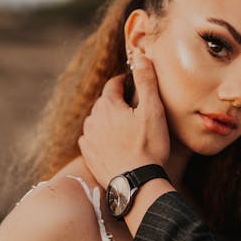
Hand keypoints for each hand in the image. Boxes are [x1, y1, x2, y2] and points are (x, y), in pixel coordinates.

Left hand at [79, 56, 170, 188]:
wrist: (136, 184)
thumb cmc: (148, 147)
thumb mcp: (153, 110)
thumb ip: (146, 81)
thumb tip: (139, 57)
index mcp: (107, 105)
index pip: (113, 85)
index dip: (124, 83)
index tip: (132, 84)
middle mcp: (92, 119)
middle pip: (105, 104)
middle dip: (117, 103)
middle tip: (134, 110)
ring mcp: (88, 139)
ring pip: (98, 122)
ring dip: (109, 121)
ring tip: (125, 130)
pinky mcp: (88, 155)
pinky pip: (93, 140)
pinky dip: (102, 139)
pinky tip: (114, 145)